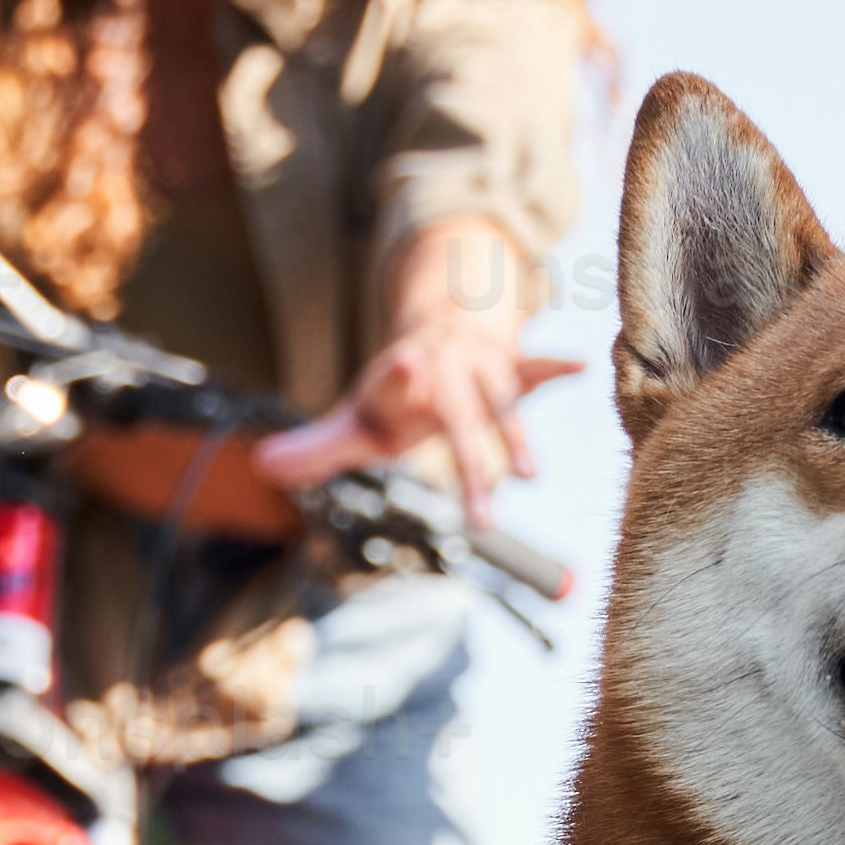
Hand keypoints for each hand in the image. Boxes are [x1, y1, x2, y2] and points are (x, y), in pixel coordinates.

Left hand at [256, 224, 579, 519]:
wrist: (438, 331)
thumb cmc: (396, 394)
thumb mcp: (357, 420)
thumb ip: (318, 448)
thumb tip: (261, 467)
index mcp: (400, 383)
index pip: (396, 381)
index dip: (399, 374)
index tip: (405, 361)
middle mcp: (442, 372)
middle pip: (456, 418)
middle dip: (467, 458)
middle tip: (481, 512)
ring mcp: (480, 368)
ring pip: (501, 402)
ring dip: (515, 436)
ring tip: (529, 476)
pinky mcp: (511, 365)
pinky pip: (535, 366)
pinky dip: (556, 366)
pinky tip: (583, 365)